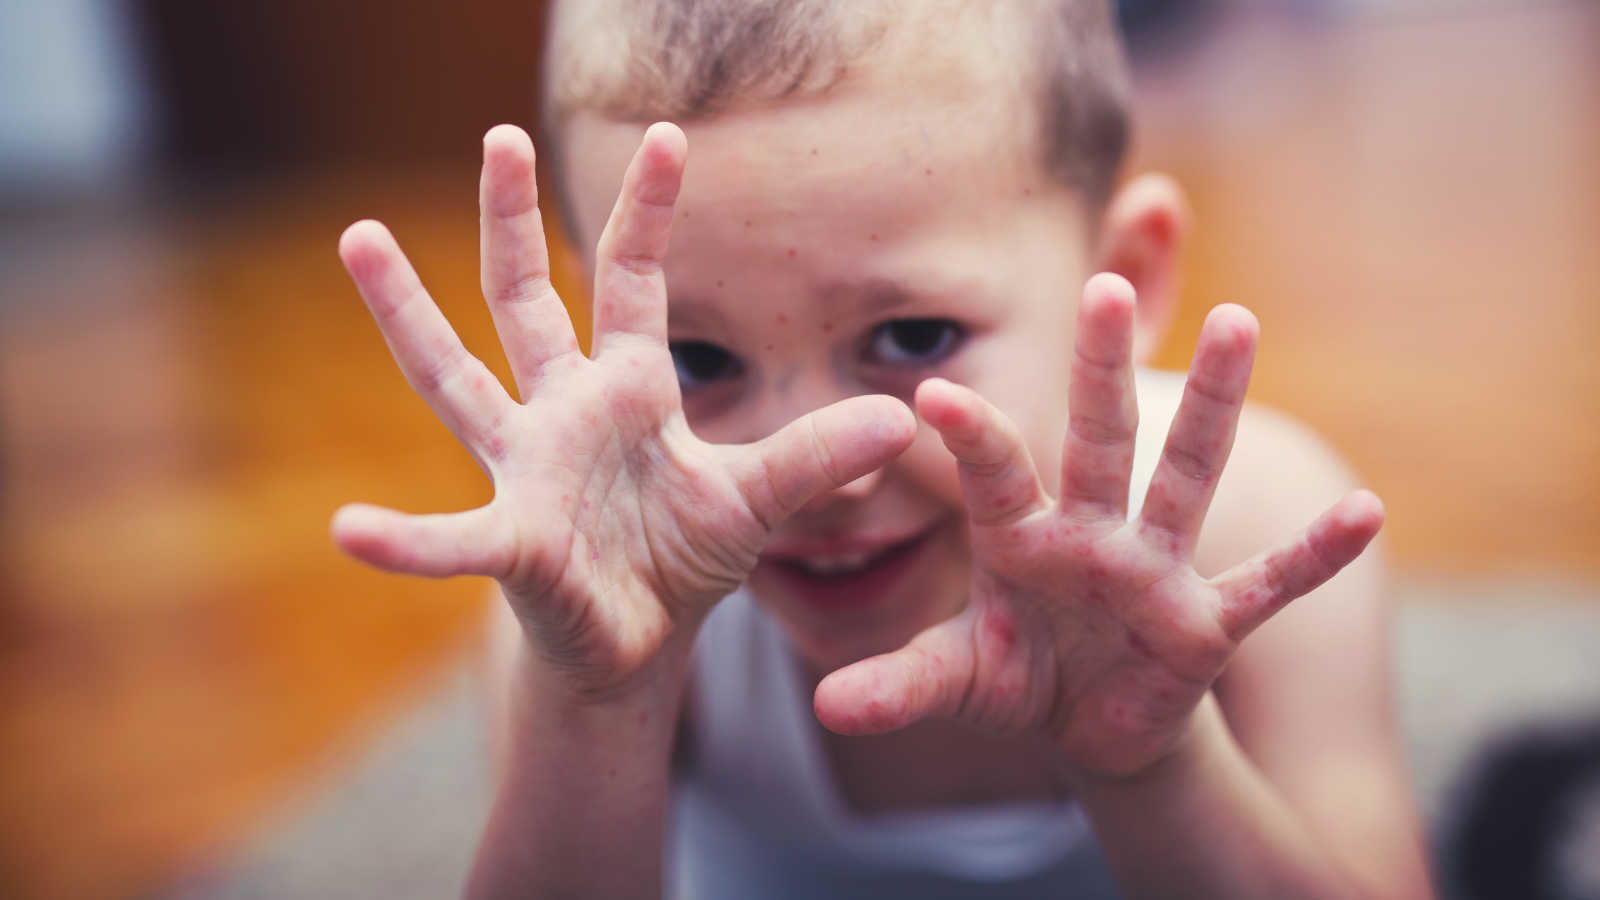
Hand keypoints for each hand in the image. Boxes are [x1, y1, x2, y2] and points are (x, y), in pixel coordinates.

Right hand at [332, 124, 914, 698]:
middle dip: (509, 220)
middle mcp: (563, 412)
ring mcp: (527, 470)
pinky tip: (351, 531)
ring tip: (358, 235)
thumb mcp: (759, 499)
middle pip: (526, 299)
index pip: (634, 282)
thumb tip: (898, 417)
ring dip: (408, 312)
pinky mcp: (512, 542)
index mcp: (628, 390)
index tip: (671, 136)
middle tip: (495, 135)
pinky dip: (406, 540)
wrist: (637, 643)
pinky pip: (451, 540)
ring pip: (454, 377)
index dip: (650, 213)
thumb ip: (816, 456)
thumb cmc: (684, 559)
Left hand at [814, 274, 1382, 777]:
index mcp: (1021, 536)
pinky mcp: (1207, 622)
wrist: (1087, 721)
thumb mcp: (959, 681)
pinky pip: (1266, 584)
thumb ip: (901, 684)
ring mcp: (1155, 569)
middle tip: (1101, 285)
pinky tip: (1365, 511)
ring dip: (1212, 407)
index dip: (969, 439)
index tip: (929, 394)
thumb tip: (826, 708)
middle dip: (1101, 370)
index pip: (994, 474)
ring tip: (1239, 322)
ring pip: (1186, 476)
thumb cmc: (1019, 676)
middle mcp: (1093, 533)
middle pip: (1100, 438)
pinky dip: (1312, 556)